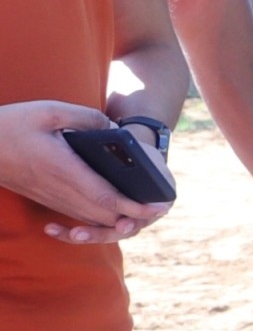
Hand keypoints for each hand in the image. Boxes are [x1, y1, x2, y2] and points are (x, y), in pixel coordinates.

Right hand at [0, 101, 170, 242]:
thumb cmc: (10, 124)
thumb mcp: (49, 111)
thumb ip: (86, 117)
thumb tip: (113, 129)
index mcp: (62, 169)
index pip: (106, 196)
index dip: (135, 205)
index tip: (159, 206)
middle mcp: (58, 189)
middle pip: (104, 213)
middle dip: (134, 215)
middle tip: (160, 208)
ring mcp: (49, 197)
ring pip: (90, 217)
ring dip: (117, 219)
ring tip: (142, 211)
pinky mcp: (44, 198)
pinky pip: (75, 214)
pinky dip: (96, 217)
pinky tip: (110, 212)